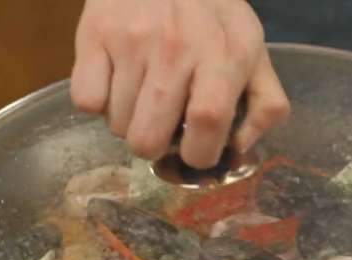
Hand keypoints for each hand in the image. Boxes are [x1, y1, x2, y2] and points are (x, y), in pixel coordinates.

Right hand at [70, 0, 289, 167]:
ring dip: (129, 122)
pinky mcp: (94, 35)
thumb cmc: (212, 15)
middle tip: (163, 124)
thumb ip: (265, 104)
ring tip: (143, 94)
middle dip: (156, 146)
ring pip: (117, 125)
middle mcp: (176, 47)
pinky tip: (117, 81)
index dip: (199, 153)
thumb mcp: (253, 50)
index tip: (196, 152)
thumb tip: (240, 147)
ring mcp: (131, 41)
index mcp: (224, 55)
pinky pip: (86, 101)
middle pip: (148, 138)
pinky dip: (99, 102)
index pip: (208, 121)